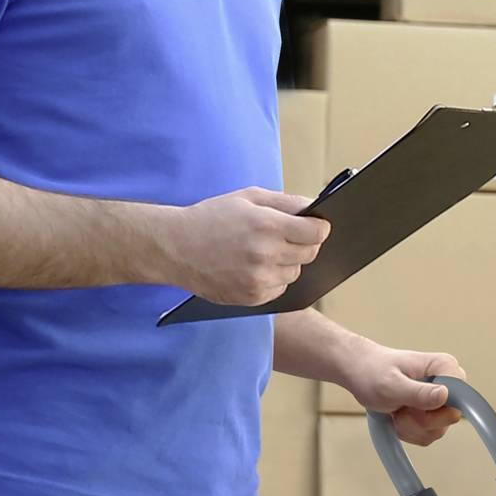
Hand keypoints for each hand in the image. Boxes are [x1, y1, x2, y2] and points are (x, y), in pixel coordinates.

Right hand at [157, 188, 328, 306]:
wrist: (176, 247)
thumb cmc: (212, 217)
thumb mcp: (248, 197)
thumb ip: (285, 202)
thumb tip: (315, 210)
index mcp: (268, 225)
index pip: (316, 232)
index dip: (320, 228)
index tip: (318, 226)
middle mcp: (266, 254)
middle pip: (310, 253)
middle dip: (304, 243)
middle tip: (287, 236)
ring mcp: (260, 279)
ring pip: (295, 272)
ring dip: (287, 262)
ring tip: (263, 251)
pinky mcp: (253, 297)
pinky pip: (280, 288)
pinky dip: (274, 278)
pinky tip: (254, 267)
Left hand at [340, 344, 464, 446]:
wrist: (359, 374)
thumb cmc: (371, 371)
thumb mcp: (391, 384)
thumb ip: (418, 392)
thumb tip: (444, 396)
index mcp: (444, 367)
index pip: (463, 396)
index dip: (440, 409)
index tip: (418, 408)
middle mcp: (448, 384)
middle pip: (449, 418)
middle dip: (420, 421)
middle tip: (400, 408)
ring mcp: (441, 402)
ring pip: (437, 430)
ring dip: (411, 428)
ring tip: (396, 410)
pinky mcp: (432, 415)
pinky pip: (427, 435)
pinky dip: (409, 432)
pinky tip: (397, 416)